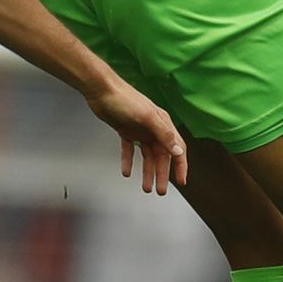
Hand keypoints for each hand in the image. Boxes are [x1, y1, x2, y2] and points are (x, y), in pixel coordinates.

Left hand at [88, 79, 188, 195]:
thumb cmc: (125, 100)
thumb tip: (179, 151)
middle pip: (161, 156)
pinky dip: (129, 161)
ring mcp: (139, 130)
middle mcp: (153, 128)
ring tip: (145, 187)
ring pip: (146, 156)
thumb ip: (164, 134)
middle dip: (161, 174)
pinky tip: (126, 172)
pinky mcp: (125, 130)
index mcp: (163, 124)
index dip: (180, 166)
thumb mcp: (147, 118)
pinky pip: (129, 150)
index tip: (181, 182)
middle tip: (159, 191)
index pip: (177, 148)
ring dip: (146, 172)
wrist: (101, 90)